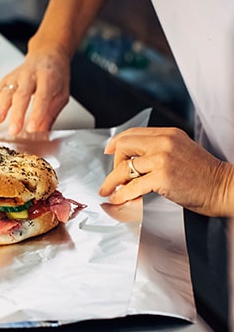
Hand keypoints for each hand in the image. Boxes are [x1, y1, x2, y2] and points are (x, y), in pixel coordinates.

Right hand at [0, 47, 70, 135]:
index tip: (32, 128)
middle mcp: (30, 75)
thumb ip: (51, 113)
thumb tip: (41, 131)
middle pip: (21, 95)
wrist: (46, 54)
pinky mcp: (6, 79)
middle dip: (16, 114)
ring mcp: (16, 76)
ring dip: (0, 108)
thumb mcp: (61, 94)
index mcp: (48, 78)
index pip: (42, 97)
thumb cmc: (55, 76)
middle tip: (14, 130)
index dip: (36, 113)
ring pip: (6, 92)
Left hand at [99, 126, 233, 216]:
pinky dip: (121, 194)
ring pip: (124, 167)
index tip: (109, 151)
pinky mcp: (163, 177)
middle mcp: (165, 142)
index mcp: (169, 134)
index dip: (117, 143)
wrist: (223, 187)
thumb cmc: (205, 175)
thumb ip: (162, 150)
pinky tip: (118, 198)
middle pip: (124, 145)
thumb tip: (137, 159)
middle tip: (115, 176)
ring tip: (109, 191)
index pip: (134, 133)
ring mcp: (163, 159)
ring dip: (112, 181)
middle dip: (115, 162)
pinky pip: (133, 185)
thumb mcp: (183, 151)